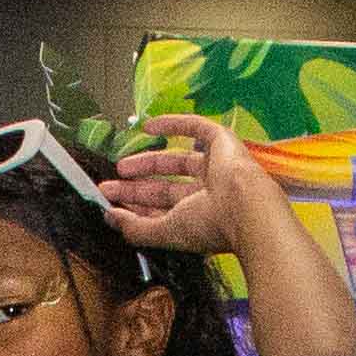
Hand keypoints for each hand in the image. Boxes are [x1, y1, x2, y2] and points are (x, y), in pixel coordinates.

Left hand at [97, 114, 277, 255]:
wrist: (246, 204)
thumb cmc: (212, 223)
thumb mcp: (166, 230)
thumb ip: (136, 227)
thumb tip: (110, 218)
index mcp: (199, 218)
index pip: (162, 211)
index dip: (137, 208)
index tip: (112, 206)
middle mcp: (208, 194)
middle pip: (164, 188)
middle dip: (135, 188)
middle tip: (110, 186)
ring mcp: (215, 167)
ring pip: (174, 161)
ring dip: (146, 162)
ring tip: (121, 166)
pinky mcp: (222, 142)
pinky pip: (194, 127)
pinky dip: (172, 125)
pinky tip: (148, 126)